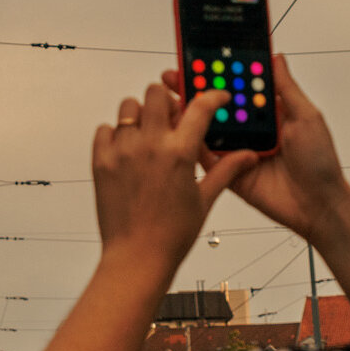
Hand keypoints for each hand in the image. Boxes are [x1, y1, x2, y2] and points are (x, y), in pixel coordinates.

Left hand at [91, 80, 254, 270]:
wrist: (137, 258)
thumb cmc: (171, 235)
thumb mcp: (205, 199)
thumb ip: (226, 170)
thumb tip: (248, 156)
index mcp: (179, 153)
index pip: (200, 107)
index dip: (212, 96)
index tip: (216, 98)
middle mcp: (149, 146)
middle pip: (156, 92)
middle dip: (168, 99)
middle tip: (173, 116)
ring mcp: (122, 151)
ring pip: (128, 106)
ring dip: (141, 114)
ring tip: (148, 135)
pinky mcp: (101, 161)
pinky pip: (105, 129)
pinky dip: (115, 134)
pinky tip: (128, 150)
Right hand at [163, 53, 349, 242]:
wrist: (318, 206)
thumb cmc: (320, 163)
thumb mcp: (306, 117)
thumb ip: (286, 88)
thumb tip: (275, 58)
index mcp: (268, 112)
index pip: (240, 86)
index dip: (222, 72)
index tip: (203, 58)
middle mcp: (251, 129)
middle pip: (219, 104)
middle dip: (198, 89)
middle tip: (178, 76)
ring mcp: (238, 149)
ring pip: (209, 128)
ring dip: (191, 114)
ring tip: (174, 99)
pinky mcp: (230, 172)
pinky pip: (207, 157)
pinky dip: (193, 144)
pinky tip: (181, 130)